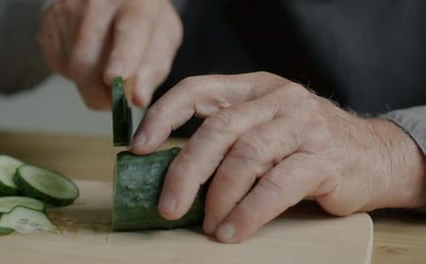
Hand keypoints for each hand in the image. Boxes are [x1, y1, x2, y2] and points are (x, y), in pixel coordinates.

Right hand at [39, 0, 181, 109]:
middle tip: (113, 102)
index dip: (121, 59)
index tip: (115, 80)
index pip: (128, 32)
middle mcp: (97, 2)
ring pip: (72, 67)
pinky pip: (59, 63)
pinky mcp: (50, 20)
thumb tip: (137, 99)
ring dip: (89, 83)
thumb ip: (153, 69)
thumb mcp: (163, 38)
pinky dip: (75, 71)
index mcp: (135, 3)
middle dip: (98, 94)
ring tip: (105, 66)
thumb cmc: (143, 18)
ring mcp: (68, 9)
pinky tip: (90, 55)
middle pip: (86, 61)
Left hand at [131, 72, 425, 242]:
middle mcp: (277, 99)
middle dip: (187, 170)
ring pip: (246, 157)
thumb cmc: (305, 145)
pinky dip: (248, 212)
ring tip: (209, 225)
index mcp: (253, 87)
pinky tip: (233, 231)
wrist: (372, 154)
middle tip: (169, 205)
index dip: (164, 116)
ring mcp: (303, 125)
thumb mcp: (264, 128)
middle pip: (219, 130)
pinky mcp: (323, 157)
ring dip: (219, 197)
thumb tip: (175, 176)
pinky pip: (275, 186)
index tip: (139, 147)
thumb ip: (227, 141)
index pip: (198, 89)